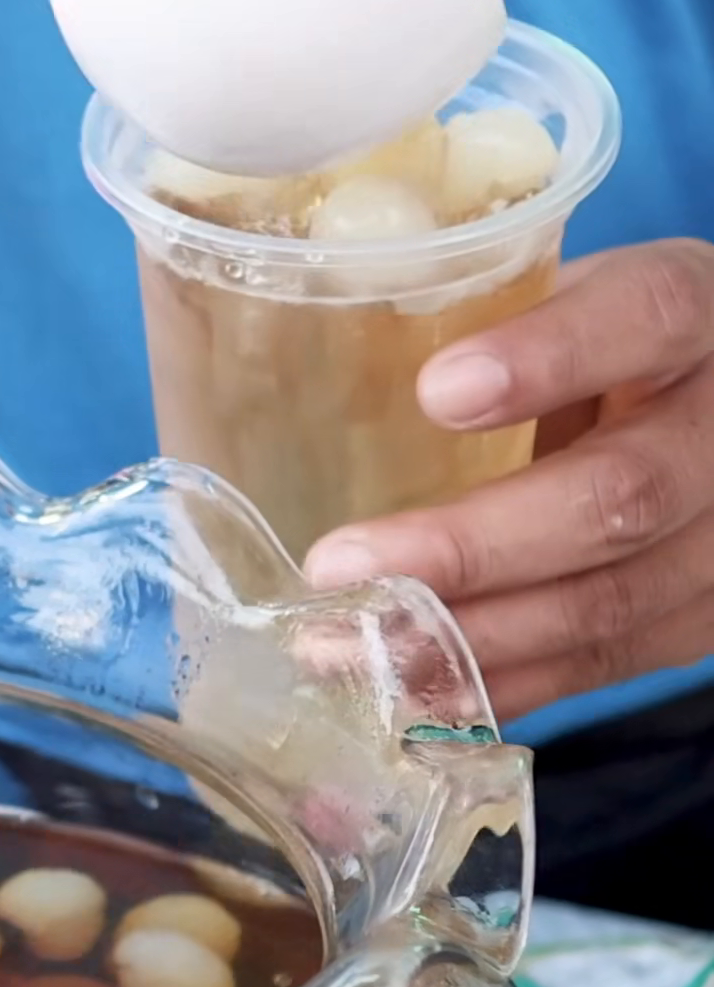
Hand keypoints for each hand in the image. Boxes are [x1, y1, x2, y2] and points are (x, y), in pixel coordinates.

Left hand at [305, 240, 713, 720]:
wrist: (710, 419)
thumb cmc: (604, 345)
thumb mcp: (567, 295)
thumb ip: (480, 317)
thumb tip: (312, 357)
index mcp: (698, 313)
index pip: (646, 317)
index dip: (552, 356)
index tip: (436, 392)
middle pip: (621, 495)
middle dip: (469, 546)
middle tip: (338, 565)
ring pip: (605, 605)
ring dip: (460, 639)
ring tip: (340, 643)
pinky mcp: (697, 624)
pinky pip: (596, 668)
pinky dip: (493, 685)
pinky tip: (404, 691)